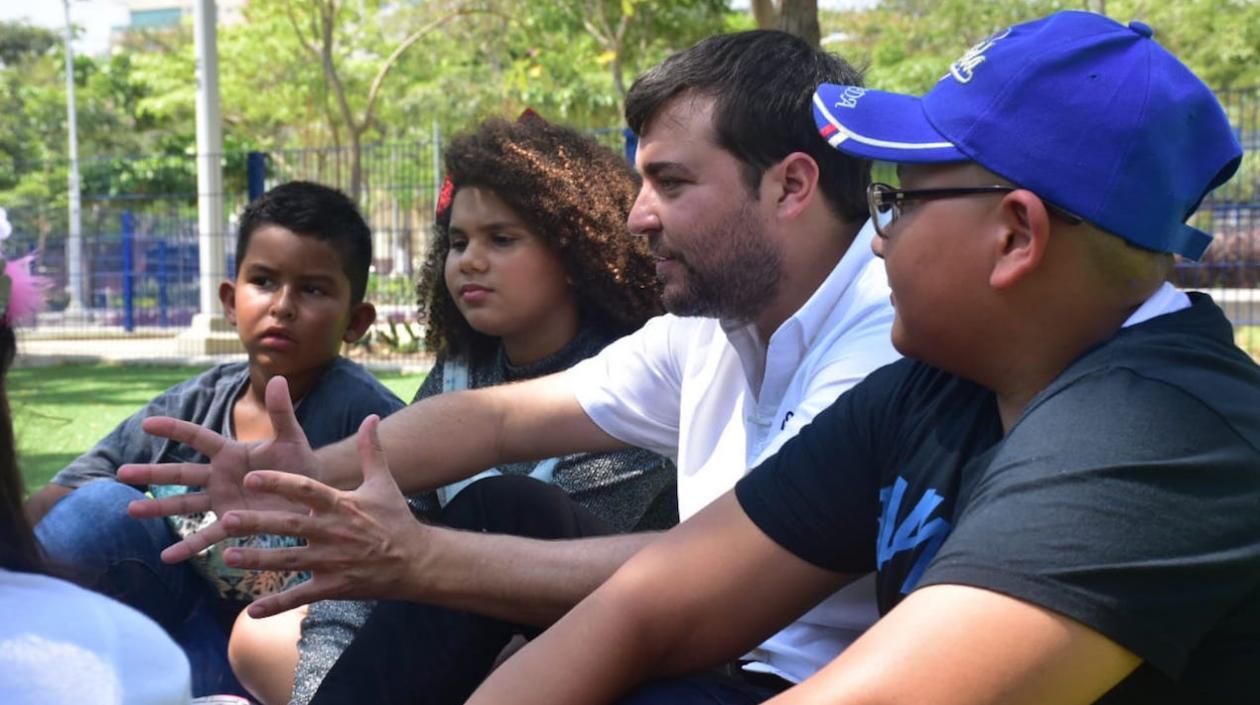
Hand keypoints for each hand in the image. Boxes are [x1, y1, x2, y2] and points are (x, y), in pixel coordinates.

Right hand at [118, 375, 320, 562]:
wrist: (312, 494)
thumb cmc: (299, 462)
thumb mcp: (292, 437)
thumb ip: (281, 411)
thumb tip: (276, 378)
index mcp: (231, 452)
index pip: (197, 437)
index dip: (174, 430)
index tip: (147, 422)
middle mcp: (220, 476)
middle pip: (180, 474)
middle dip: (152, 474)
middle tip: (121, 473)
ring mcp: (222, 500)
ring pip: (185, 504)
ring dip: (158, 508)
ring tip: (131, 510)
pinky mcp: (232, 522)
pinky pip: (206, 535)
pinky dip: (188, 547)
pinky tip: (166, 558)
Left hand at [216, 413, 428, 617]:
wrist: (417, 562)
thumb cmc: (396, 519)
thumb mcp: (384, 482)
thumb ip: (371, 450)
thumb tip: (371, 417)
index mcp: (342, 505)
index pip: (306, 490)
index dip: (278, 483)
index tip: (251, 476)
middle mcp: (334, 533)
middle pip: (289, 526)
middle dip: (257, 524)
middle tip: (226, 520)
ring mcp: (333, 562)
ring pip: (289, 561)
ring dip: (258, 560)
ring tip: (227, 556)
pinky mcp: (334, 586)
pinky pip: (301, 596)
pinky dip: (277, 605)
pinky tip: (252, 611)